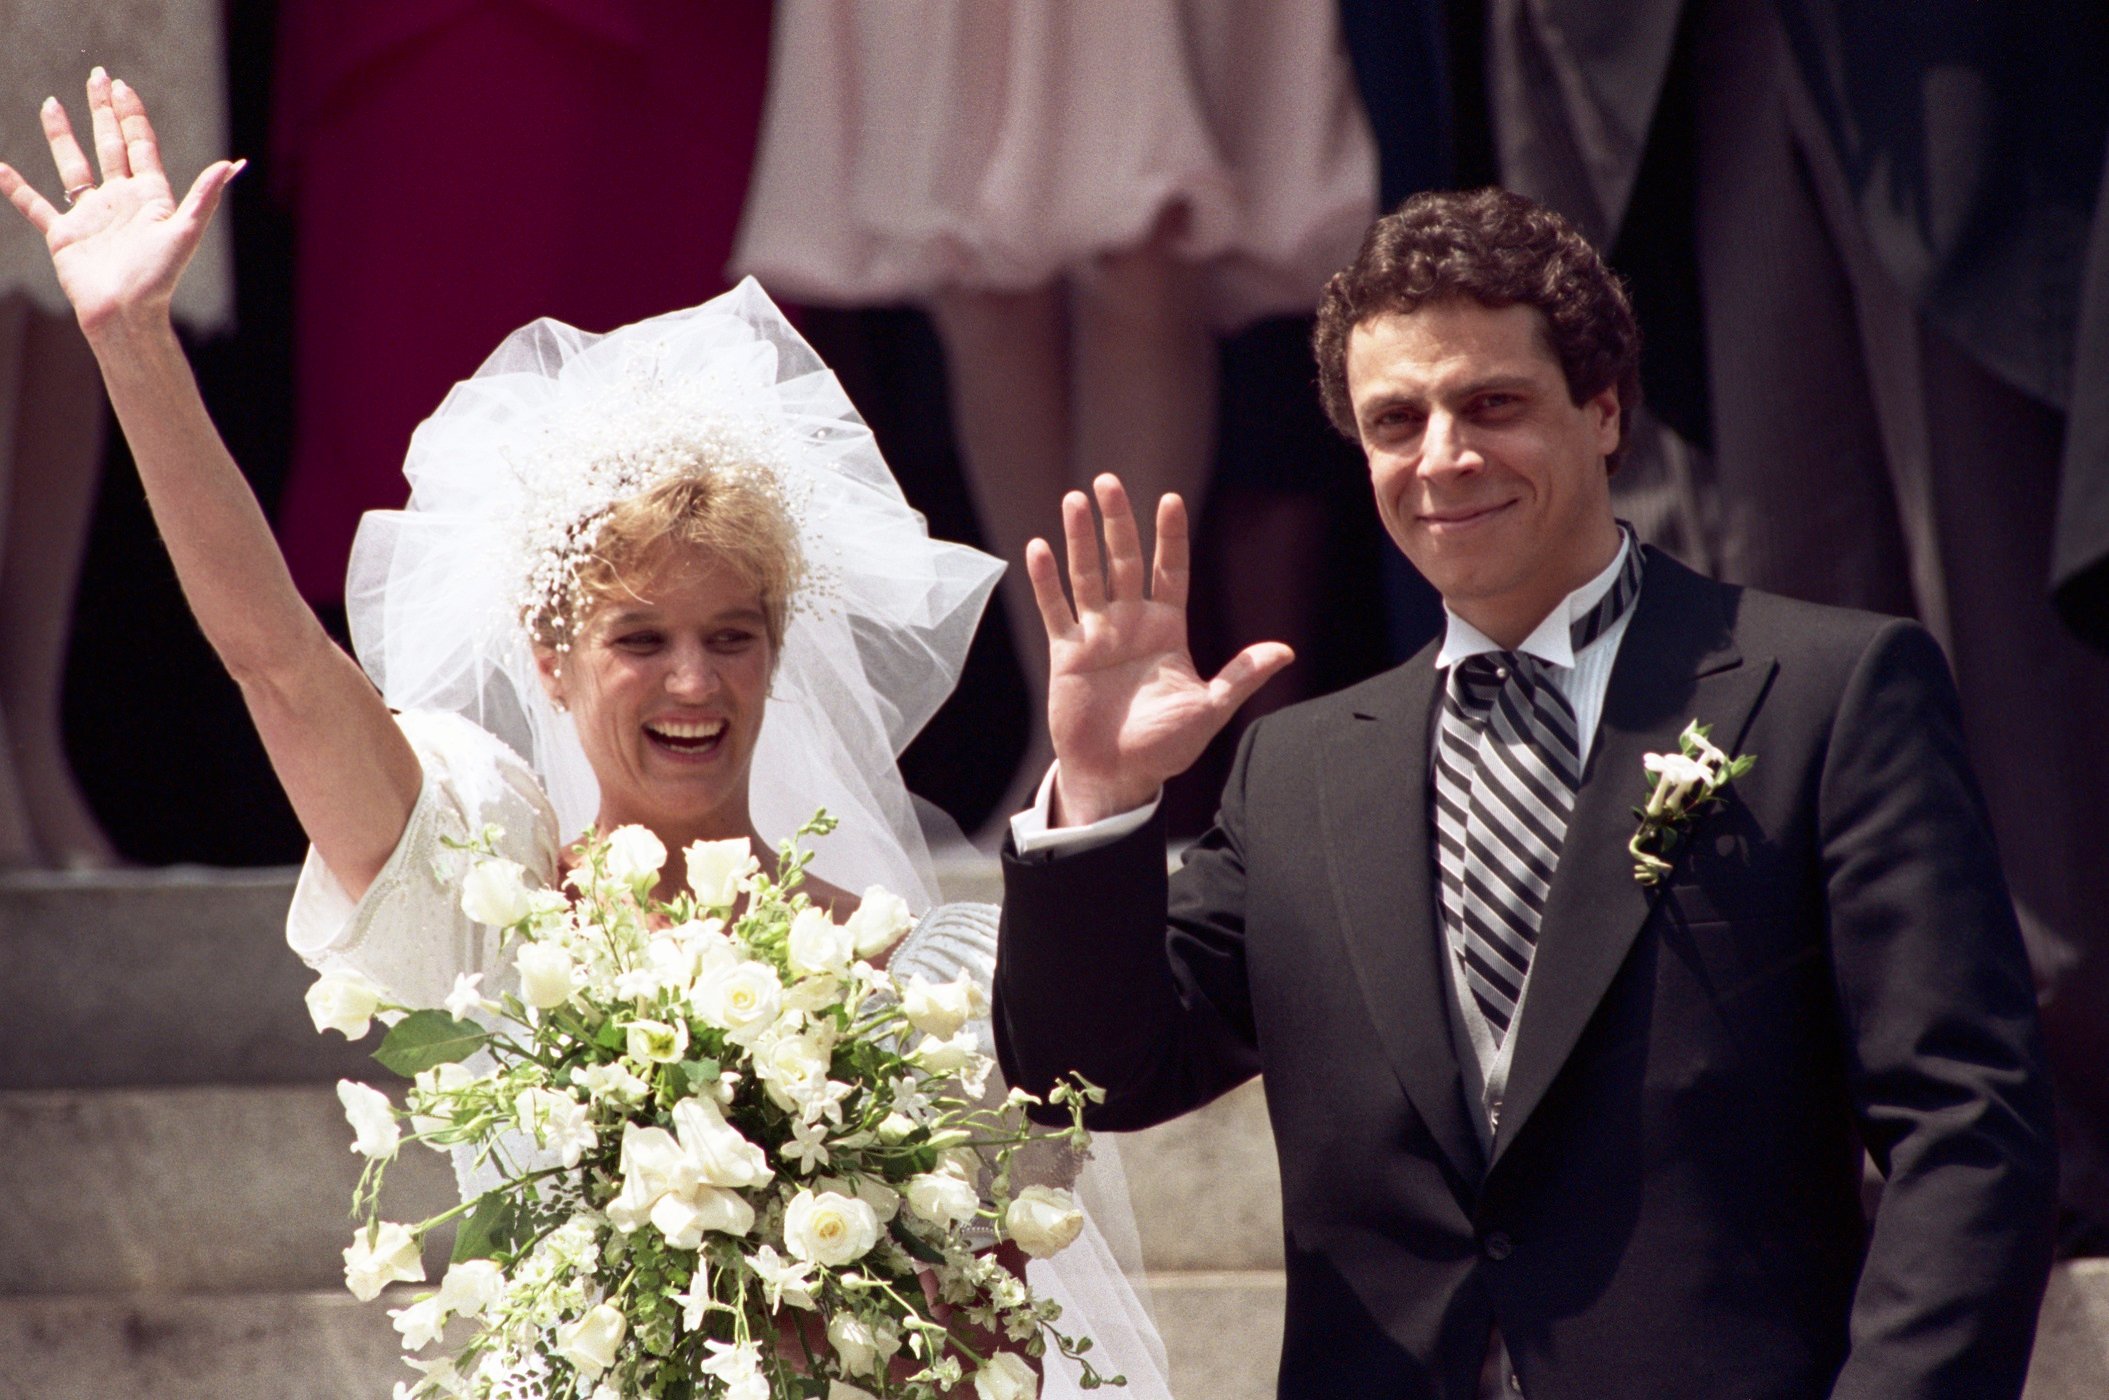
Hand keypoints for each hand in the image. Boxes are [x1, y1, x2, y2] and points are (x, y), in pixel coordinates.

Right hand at [0, 69, 240, 338]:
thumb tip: (231, 164)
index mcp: (149, 197)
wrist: (125, 315)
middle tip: (98, 75)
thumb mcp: (184, 233)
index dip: (132, 115)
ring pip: (72, 165)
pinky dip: (16, 188)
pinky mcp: (64, 235)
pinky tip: (0, 168)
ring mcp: (91, 216)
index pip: (140, 145)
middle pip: (110, 145)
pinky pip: (35, 206)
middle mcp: (120, 201)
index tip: (122, 86)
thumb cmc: (158, 279)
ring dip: (62, 135)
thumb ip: (205, 197)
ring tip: (52, 103)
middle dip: (104, 111)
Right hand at [1028, 474, 1292, 825]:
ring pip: (1087, 577)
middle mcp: (1131, 624)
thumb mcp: (1210, 710)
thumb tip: (1286, 650)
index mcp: (1168, 630)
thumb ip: (1241, 676)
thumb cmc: (1165, 747)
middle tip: (1107, 481)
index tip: (1169, 499)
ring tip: (1073, 501)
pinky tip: (1039, 549)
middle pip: (1123, 561)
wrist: (1117, 776)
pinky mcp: (1067, 653)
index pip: (1169, 571)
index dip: (1168, 536)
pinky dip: (1047, 582)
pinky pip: (1056, 610)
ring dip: (1079, 540)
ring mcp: (1097, 636)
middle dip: (1117, 522)